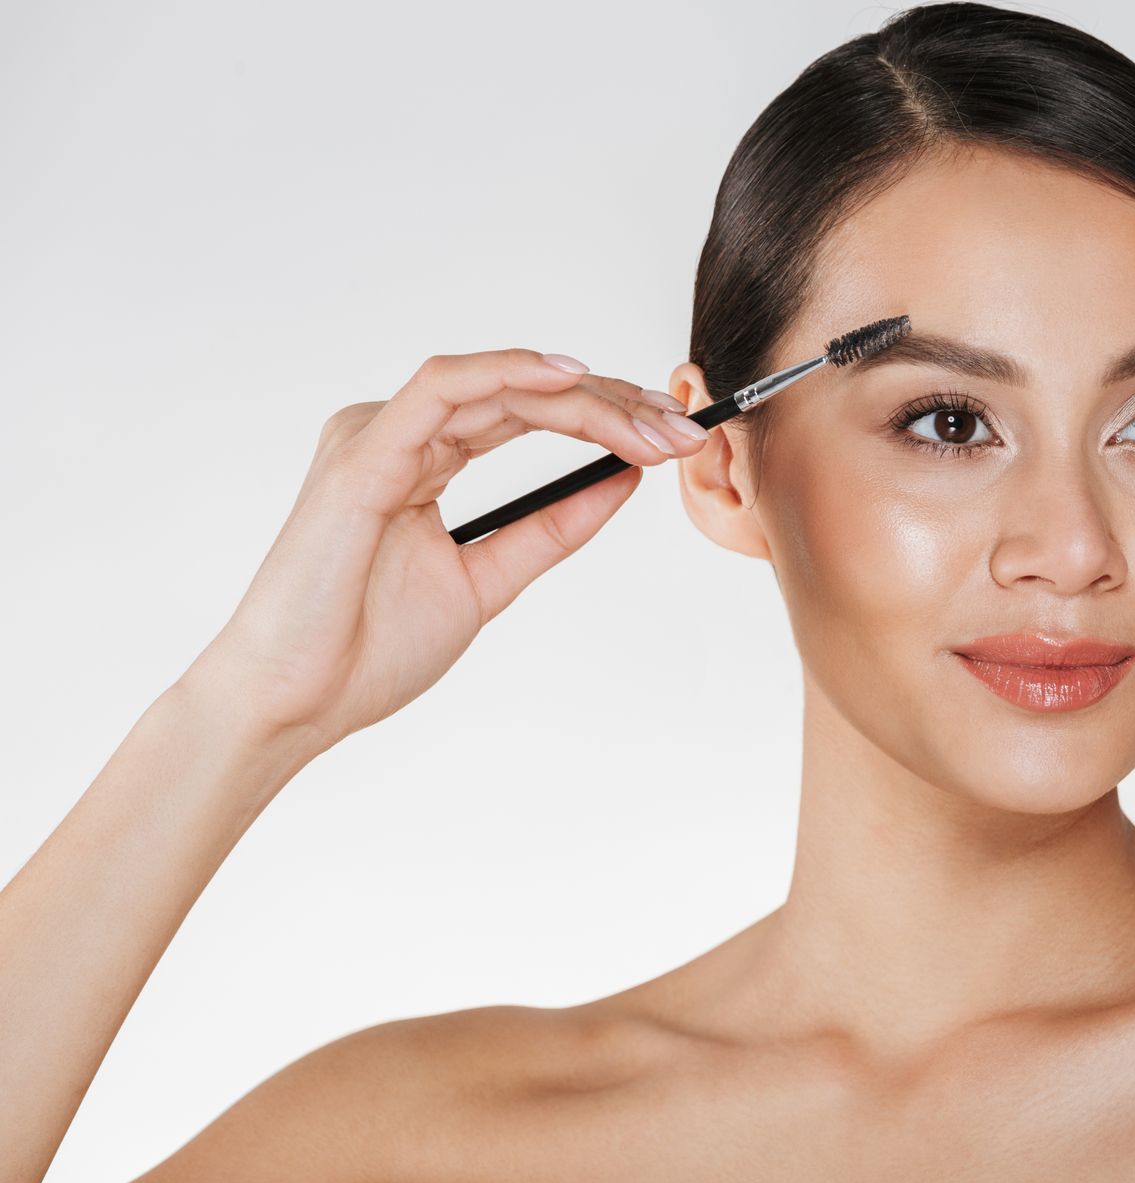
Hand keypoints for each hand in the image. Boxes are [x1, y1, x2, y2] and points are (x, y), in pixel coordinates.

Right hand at [179, 348, 708, 755]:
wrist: (296, 702)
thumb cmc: (367, 649)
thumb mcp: (489, 580)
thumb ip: (551, 528)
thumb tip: (622, 482)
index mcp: (422, 458)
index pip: (527, 413)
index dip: (607, 416)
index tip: (675, 437)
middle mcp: (398, 434)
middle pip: (523, 393)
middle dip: (614, 404)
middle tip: (684, 428)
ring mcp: (376, 436)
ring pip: (498, 385)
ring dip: (585, 398)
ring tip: (651, 423)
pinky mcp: (362, 454)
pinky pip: (443, 389)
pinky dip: (509, 375)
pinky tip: (571, 380)